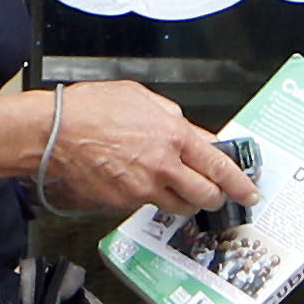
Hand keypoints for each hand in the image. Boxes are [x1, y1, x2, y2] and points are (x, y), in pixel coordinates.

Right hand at [34, 82, 255, 217]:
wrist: (54, 132)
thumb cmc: (91, 109)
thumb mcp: (142, 98)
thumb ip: (171, 117)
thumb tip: (188, 131)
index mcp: (173, 135)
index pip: (219, 165)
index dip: (239, 182)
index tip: (249, 191)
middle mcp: (163, 165)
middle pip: (205, 194)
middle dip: (215, 198)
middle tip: (216, 196)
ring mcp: (143, 187)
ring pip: (179, 206)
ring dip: (185, 201)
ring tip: (177, 190)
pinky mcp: (123, 201)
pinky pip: (147, 204)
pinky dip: (150, 197)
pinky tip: (138, 182)